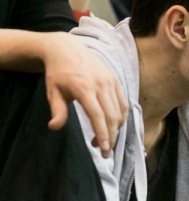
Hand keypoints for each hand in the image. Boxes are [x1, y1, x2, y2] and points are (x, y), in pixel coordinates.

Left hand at [42, 32, 127, 156]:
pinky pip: (123, 102)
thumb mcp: (52, 92)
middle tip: (105, 152)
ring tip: (107, 140)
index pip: (98, 116)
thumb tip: (54, 127)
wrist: (67, 49)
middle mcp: (101, 85)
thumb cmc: (57, 73)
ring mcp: (110, 81)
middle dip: (111, 136)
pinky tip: (114, 125)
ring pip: (120, 111)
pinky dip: (121, 116)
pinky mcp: (115, 80)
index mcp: (84, 88)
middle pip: (112, 116)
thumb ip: (57, 110)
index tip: (104, 149)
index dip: (103, 134)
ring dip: (116, 128)